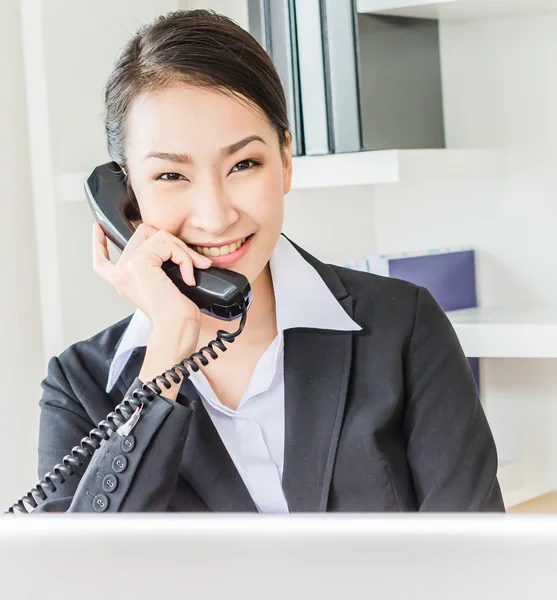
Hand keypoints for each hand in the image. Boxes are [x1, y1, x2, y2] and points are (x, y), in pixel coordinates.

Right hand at [92, 223, 211, 397]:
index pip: (102, 260)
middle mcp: (120, 273)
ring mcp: (126, 266)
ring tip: (191, 272)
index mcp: (122, 281)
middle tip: (191, 263)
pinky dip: (184, 256)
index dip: (98, 243)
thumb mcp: (162, 286)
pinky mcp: (138, 263)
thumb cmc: (176, 316)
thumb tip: (172, 246)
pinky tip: (188, 275)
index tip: (96, 229)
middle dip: (173, 243)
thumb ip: (157, 266)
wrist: (176, 329)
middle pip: (144, 235)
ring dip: (183, 251)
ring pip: (159, 236)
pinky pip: (166, 243)